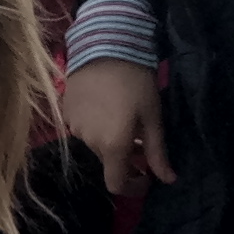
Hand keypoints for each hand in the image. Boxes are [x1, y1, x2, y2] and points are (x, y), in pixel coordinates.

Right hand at [64, 58, 171, 197]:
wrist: (104, 45)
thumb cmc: (136, 81)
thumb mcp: (153, 116)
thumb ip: (157, 152)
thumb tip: (168, 180)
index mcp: (113, 146)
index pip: (117, 184)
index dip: (132, 187)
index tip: (146, 178)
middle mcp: (90, 142)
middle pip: (108, 162)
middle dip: (126, 157)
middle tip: (142, 139)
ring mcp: (74, 127)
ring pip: (95, 144)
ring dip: (109, 140)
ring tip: (123, 117)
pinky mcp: (65, 112)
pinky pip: (82, 129)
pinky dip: (95, 126)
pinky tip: (105, 106)